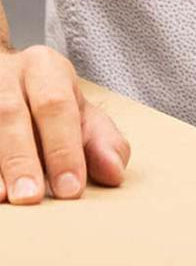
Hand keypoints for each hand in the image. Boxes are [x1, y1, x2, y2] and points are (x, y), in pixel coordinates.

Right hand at [0, 47, 130, 204]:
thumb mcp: (80, 112)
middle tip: (30, 197)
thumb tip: (113, 172)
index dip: (63, 149)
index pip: (56, 106)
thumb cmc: (48, 100)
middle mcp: (5, 74)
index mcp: (44, 68)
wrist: (1, 74)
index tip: (70, 189)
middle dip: (21, 158)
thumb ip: (101, 142)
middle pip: (10, 114)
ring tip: (2, 197)